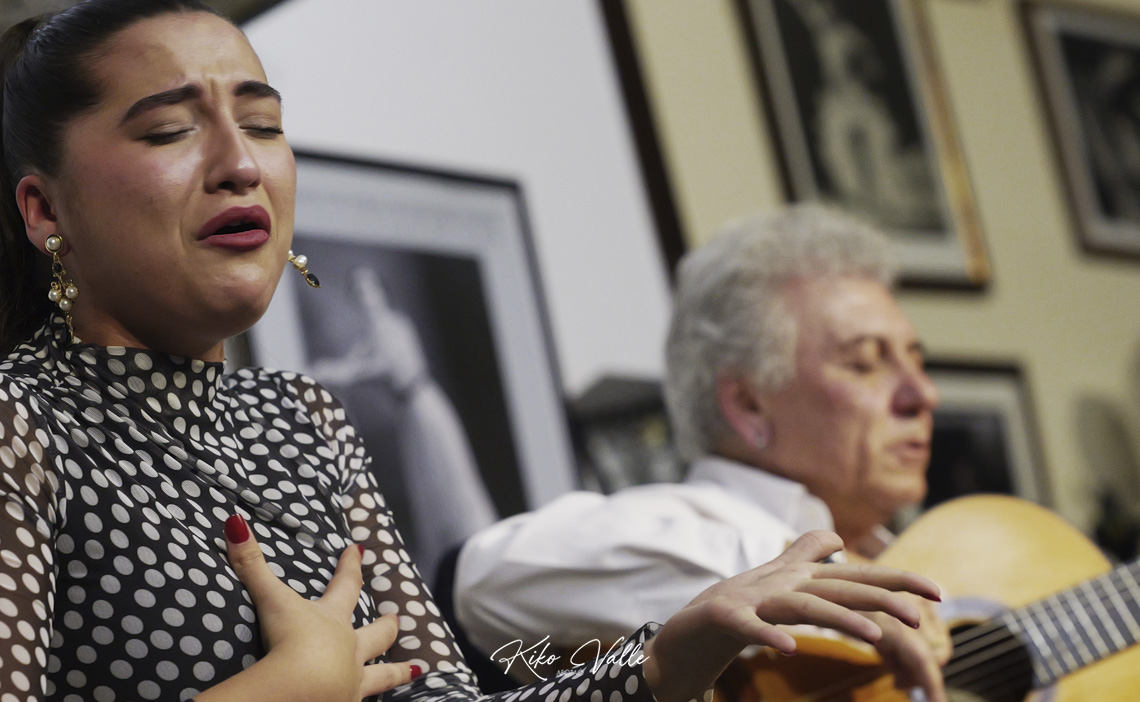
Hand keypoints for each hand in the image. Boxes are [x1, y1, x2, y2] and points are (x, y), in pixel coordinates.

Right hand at [205, 514, 417, 701]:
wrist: (301, 688)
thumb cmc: (290, 640)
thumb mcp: (271, 600)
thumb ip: (252, 565)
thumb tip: (234, 521)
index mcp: (333, 621)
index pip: (346, 585)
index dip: (351, 565)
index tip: (359, 549)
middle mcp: (350, 651)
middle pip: (377, 634)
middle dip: (388, 624)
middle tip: (398, 618)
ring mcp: (353, 684)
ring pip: (384, 676)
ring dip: (400, 671)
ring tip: (417, 670)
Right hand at [641, 531, 941, 701]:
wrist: (686, 629)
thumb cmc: (737, 606)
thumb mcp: (776, 583)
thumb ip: (806, 556)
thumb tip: (839, 538)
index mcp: (797, 579)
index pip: (854, 578)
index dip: (896, 582)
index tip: (938, 593)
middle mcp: (779, 583)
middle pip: (836, 588)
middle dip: (879, 598)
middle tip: (917, 614)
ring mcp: (750, 598)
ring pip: (800, 605)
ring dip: (836, 618)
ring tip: (871, 637)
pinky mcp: (723, 615)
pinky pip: (749, 627)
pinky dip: (767, 634)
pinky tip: (788, 647)